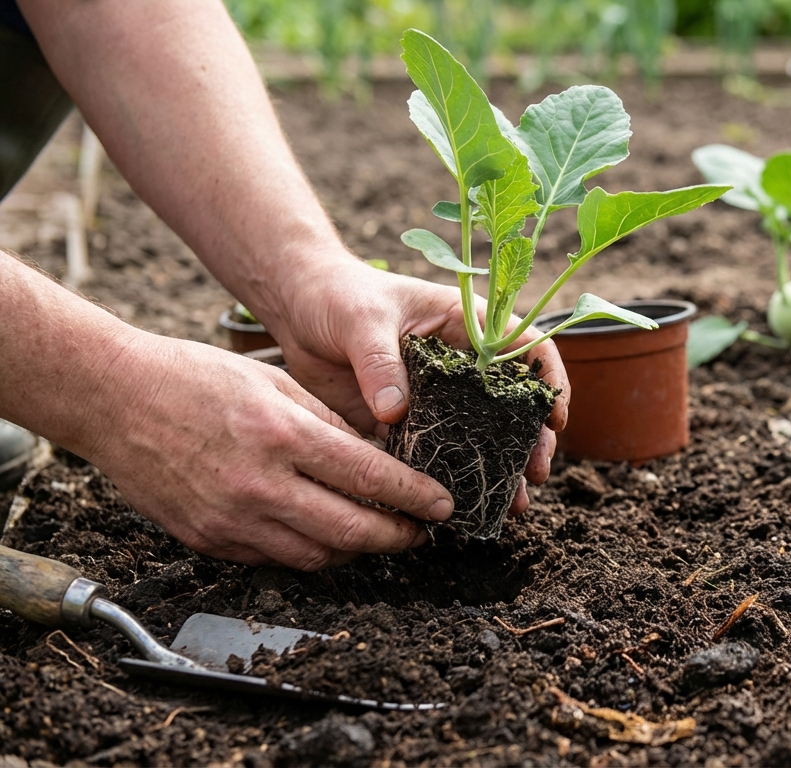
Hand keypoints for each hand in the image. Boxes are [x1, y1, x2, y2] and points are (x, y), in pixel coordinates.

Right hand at [88, 333, 455, 570]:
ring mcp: (232, 520)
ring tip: (378, 534)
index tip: (443, 506)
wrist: (112, 398)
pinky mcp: (208, 540)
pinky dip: (309, 552)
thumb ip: (328, 421)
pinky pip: (274, 559)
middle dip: (398, 536)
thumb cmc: (192, 377)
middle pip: (352, 531)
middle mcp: (260, 485)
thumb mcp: (274, 383)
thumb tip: (377, 455)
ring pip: (317, 556)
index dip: (415, 498)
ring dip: (356, 550)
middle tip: (421, 531)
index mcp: (284, 435)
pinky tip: (325, 535)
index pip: (370, 478)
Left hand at [261, 257, 569, 514]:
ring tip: (513, 503)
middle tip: (534, 472)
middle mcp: (462, 362)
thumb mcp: (362, 320)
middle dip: (531, 439)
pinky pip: (438, 454)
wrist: (299, 310)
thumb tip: (394, 411)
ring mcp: (439, 396)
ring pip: (483, 434)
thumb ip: (379, 362)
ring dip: (501, 467)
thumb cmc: (339, 296)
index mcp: (466, 324)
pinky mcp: (409, 422)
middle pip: (515, 401)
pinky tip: (463, 505)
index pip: (526, 346)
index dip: (548, 379)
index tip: (553, 418)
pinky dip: (452, 479)